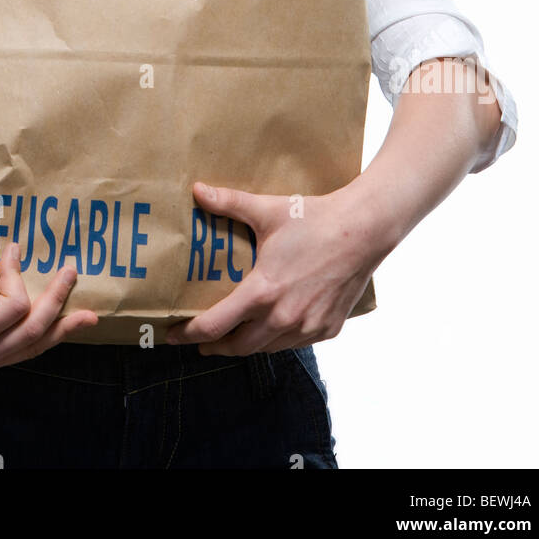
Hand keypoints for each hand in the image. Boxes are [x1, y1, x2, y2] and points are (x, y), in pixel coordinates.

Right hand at [0, 241, 98, 377]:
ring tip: (89, 317)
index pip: (11, 308)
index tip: (10, 249)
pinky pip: (21, 351)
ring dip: (61, 328)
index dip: (15, 276)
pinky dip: (44, 338)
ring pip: (31, 347)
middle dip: (57, 301)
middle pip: (31, 332)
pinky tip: (58, 329)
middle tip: (72, 271)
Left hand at [164, 180, 388, 355]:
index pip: (215, 326)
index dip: (190, 334)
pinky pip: (294, 344)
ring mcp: (307, 327)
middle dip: (215, 346)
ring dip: (247, 345)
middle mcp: (283, 318)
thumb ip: (228, 203)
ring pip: (267, 348)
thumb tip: (197, 190)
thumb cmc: (315, 220)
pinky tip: (271, 328)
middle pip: (238, 347)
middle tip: (200, 340)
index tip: (174, 335)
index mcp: (262, 292)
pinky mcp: (327, 329)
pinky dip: (277, 340)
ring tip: (233, 335)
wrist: (364, 230)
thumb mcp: (267, 210)